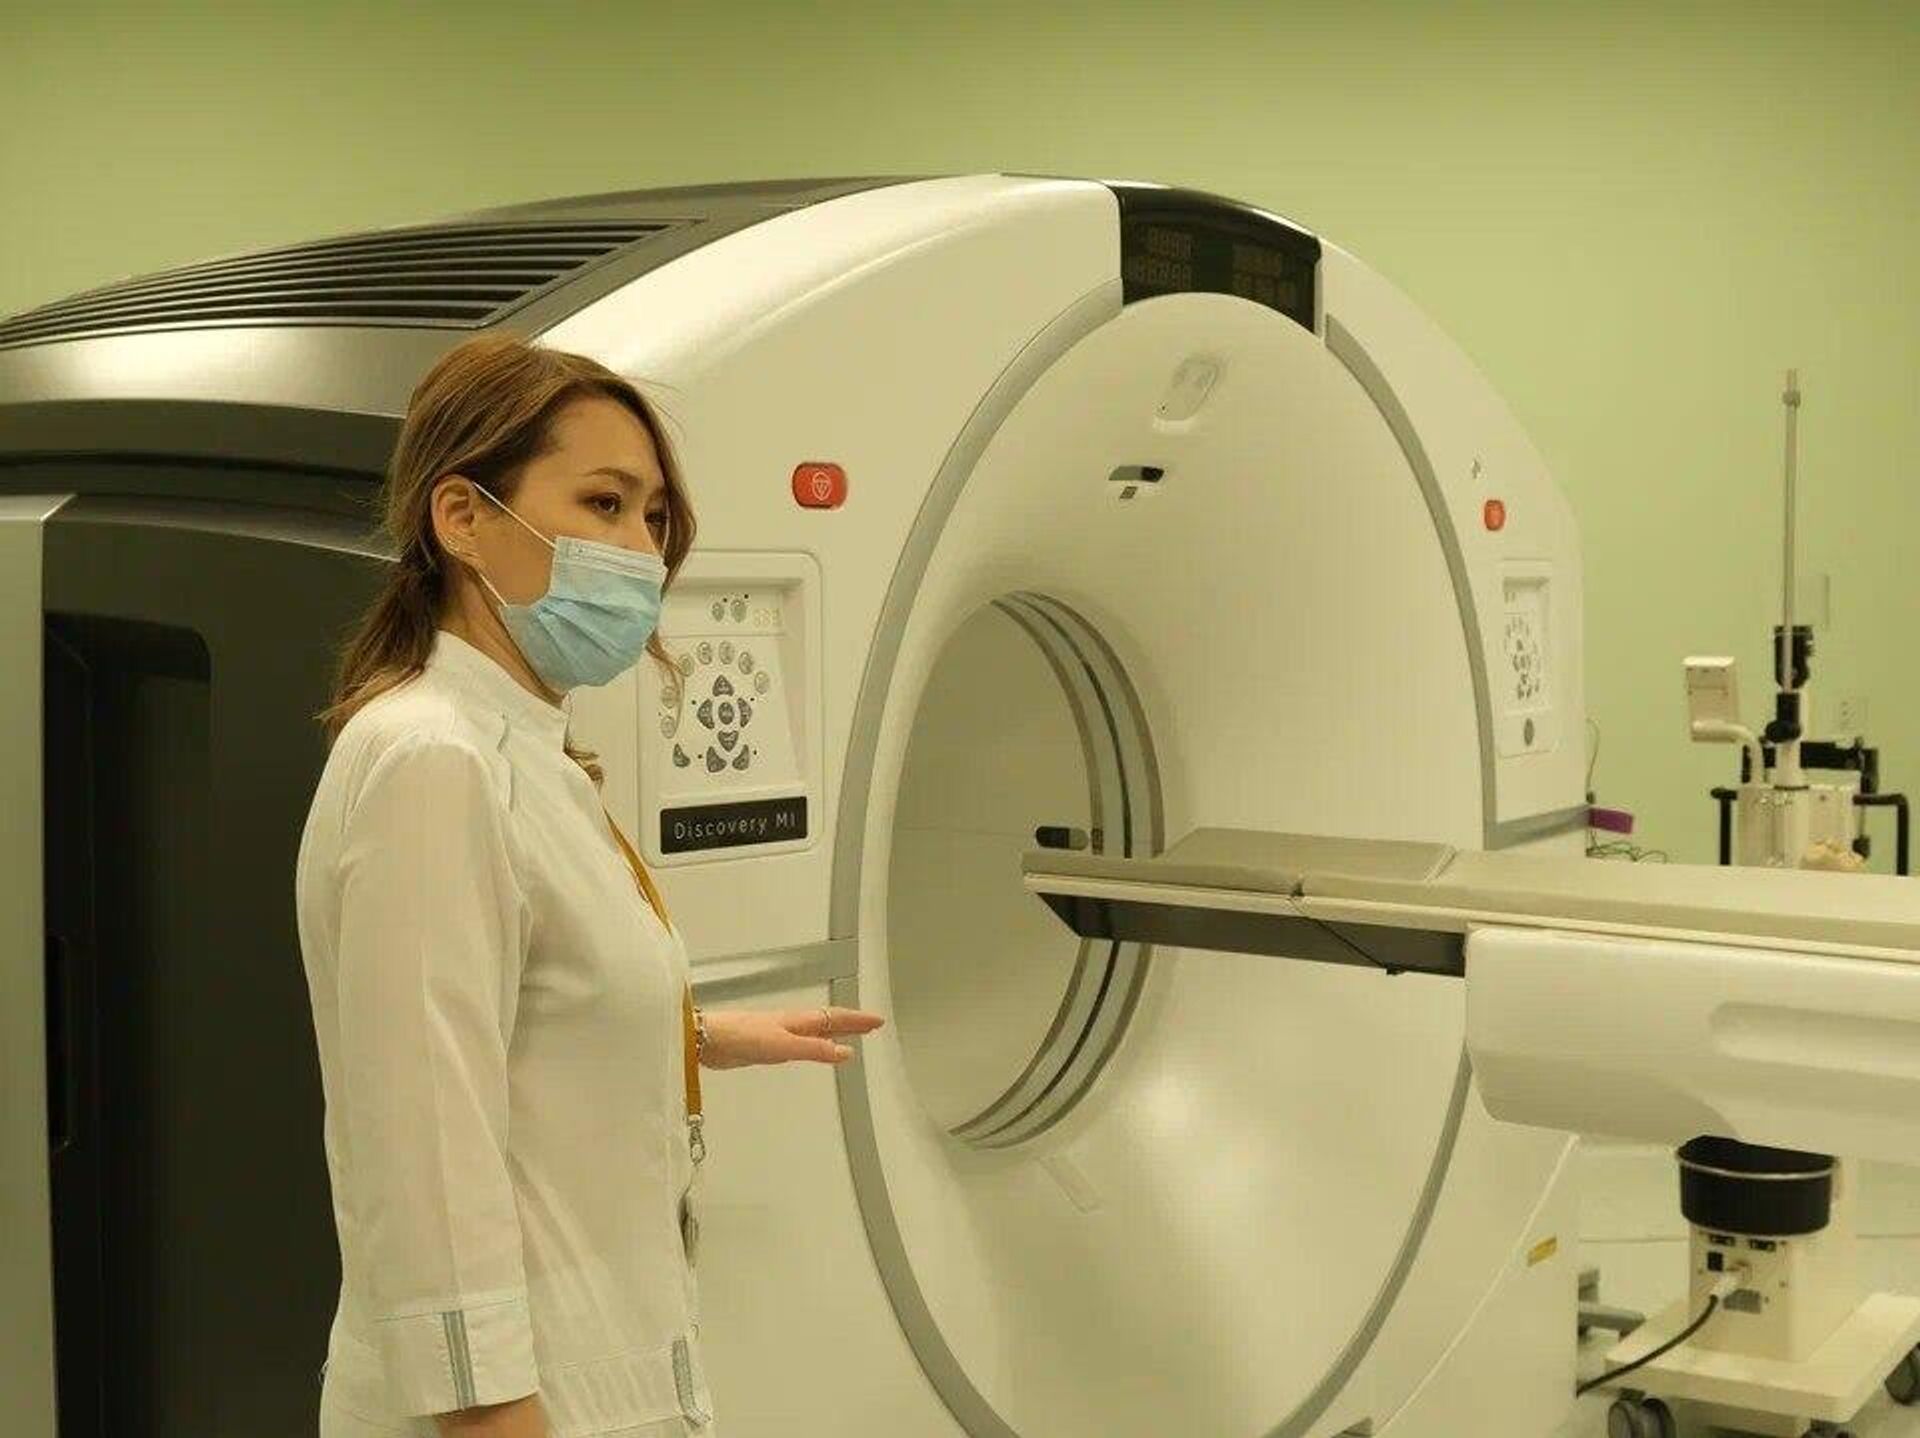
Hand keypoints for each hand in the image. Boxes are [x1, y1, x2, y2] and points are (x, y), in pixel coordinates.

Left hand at [699, 1005, 884, 1069]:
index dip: (857, 1021)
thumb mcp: (783, 1045)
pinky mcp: (765, 1045)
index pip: (835, 1018)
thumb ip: (814, 1049)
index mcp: (797, 1021)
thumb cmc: (740, 1035)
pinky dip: (813, 1043)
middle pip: (827, 1021)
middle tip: (870, 1025)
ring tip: (847, 1035)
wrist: (707, 1038)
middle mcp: (790, 1024)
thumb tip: (844, 1052)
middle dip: (850, 1023)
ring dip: (833, 1031)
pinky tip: (809, 1049)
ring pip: (814, 1030)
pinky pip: (800, 1042)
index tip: (877, 1021)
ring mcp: (778, 1033)